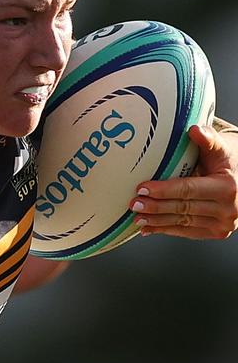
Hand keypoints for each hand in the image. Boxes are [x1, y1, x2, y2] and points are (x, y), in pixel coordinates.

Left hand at [129, 124, 237, 239]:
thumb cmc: (229, 162)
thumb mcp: (221, 147)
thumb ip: (208, 139)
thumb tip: (194, 130)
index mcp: (227, 188)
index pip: (188, 190)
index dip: (163, 190)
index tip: (142, 189)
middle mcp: (228, 210)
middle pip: (183, 208)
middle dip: (155, 207)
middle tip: (134, 204)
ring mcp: (222, 224)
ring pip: (182, 223)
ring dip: (156, 222)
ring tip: (136, 217)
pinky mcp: (216, 232)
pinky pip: (187, 232)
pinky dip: (165, 230)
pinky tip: (148, 228)